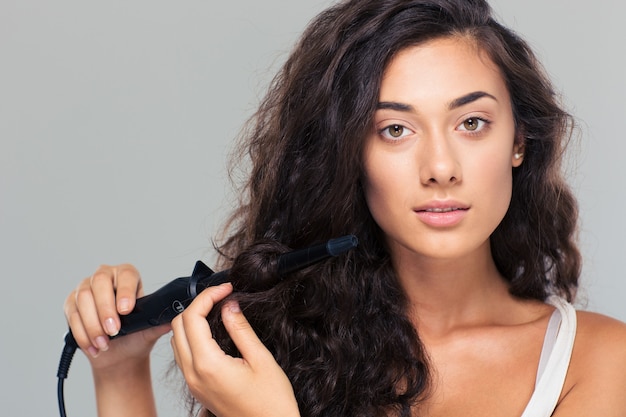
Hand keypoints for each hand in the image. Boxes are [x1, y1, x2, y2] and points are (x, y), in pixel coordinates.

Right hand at [64, 264, 169, 370]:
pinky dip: (82, 334)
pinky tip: (94, 347)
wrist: (119, 354)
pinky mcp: (71, 304)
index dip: (125, 291)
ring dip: (93, 325)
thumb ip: (159, 324)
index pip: (126, 275)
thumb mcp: (149, 331)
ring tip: (105, 344)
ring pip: (83, 298)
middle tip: (114, 331)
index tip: (126, 310)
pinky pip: (72, 314)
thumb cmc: (136, 337)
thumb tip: (171, 320)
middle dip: (105, 309)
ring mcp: (86, 288)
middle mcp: (106, 276)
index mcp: (128, 276)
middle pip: (100, 282)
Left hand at [171, 283, 299, 416]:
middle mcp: (194, 374)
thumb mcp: (261, 359)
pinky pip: (184, 355)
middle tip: (222, 296)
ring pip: (177, 340)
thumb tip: (229, 305)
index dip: (208, 296)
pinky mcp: (197, 387)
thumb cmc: (271, 402)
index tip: (226, 288)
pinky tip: (213, 331)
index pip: (193, 318)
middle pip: (178, 325)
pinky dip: (192, 336)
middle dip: (198, 305)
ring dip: (193, 320)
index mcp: (208, 365)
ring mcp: (193, 382)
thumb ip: (241, 329)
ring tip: (218, 310)